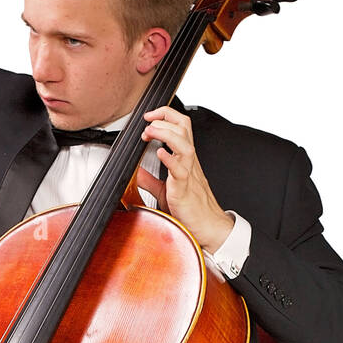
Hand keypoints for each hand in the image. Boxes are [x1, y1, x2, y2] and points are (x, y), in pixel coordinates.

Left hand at [136, 107, 232, 252]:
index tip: (148, 117)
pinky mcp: (185, 190)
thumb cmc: (190, 209)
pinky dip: (170, 160)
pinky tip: (159, 154)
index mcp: (185, 159)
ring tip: (150, 132)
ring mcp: (189, 174)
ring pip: (184, 144)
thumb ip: (149, 180)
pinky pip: (180, 170)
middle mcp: (189, 162)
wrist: (207, 227)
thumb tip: (135, 171)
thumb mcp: (164, 191)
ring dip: (165, 133)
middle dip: (163, 118)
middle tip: (146, 124)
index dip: (165, 115)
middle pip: (183, 127)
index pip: (180, 126)